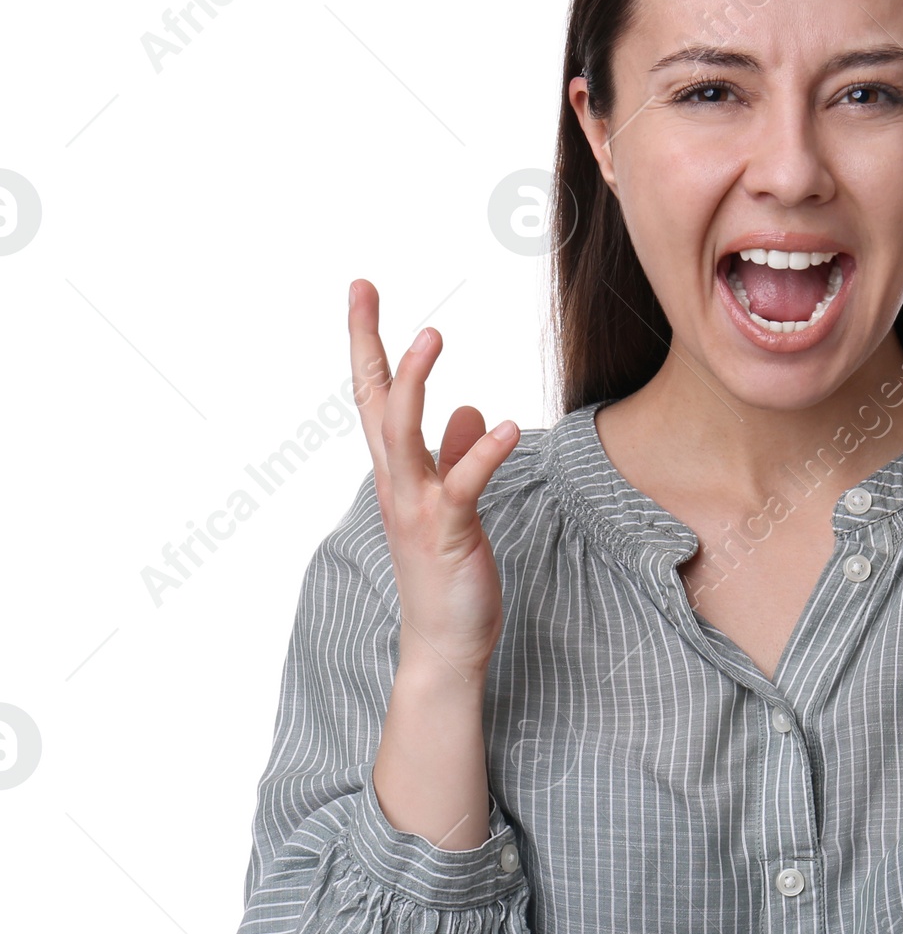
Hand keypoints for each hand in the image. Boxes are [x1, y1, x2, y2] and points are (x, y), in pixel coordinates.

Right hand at [348, 278, 521, 678]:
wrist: (443, 644)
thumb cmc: (447, 576)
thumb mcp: (451, 506)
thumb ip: (454, 456)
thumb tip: (466, 411)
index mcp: (398, 473)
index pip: (375, 397)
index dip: (369, 344)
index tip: (361, 293)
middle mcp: (397, 483)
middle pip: (375, 402)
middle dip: (369, 344)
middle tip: (364, 289)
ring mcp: (417, 508)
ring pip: (403, 434)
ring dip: (415, 382)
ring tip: (431, 335)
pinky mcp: (448, 533)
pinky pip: (462, 485)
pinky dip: (482, 454)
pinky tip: (509, 429)